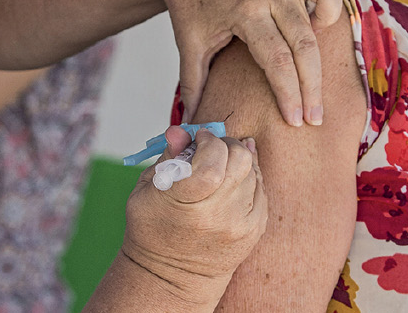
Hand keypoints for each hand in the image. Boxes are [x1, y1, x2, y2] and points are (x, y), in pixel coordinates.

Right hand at [121, 126, 267, 303]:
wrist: (172, 278)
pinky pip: (261, 190)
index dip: (209, 141)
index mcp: (185, 203)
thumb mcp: (146, 190)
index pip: (213, 159)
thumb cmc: (152, 228)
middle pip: (239, 160)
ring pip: (252, 172)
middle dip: (226, 145)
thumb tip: (180, 130)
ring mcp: (240, 225)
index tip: (200, 139)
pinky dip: (248, 180)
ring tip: (218, 170)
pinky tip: (231, 184)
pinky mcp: (254, 231)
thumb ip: (168, 157)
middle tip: (212, 149)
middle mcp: (217, 216)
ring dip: (237, 162)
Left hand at [145, 0, 346, 126]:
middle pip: (305, 44)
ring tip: (318, 57)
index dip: (290, 96)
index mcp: (245, 12)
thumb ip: (194, 85)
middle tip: (316, 116)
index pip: (278, 62)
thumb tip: (194, 124)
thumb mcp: (189, 42)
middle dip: (312, 86)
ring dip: (330, 29)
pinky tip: (324, 6)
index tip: (297, 121)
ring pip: (325, 0)